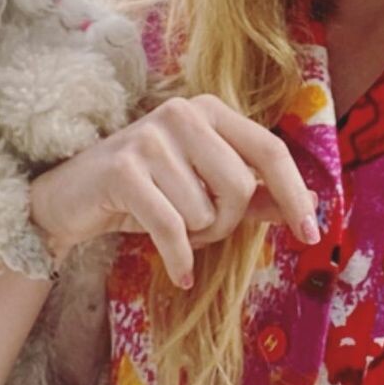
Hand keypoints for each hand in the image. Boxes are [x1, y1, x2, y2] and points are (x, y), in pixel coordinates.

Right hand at [28, 94, 320, 287]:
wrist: (71, 199)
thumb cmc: (147, 192)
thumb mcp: (204, 191)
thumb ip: (254, 195)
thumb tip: (309, 204)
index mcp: (210, 111)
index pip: (270, 151)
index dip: (294, 195)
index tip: (312, 234)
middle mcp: (183, 113)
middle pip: (238, 188)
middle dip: (224, 224)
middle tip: (199, 230)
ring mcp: (150, 138)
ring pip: (204, 212)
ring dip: (193, 238)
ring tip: (168, 228)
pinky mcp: (123, 170)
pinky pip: (172, 228)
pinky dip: (179, 258)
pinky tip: (179, 273)